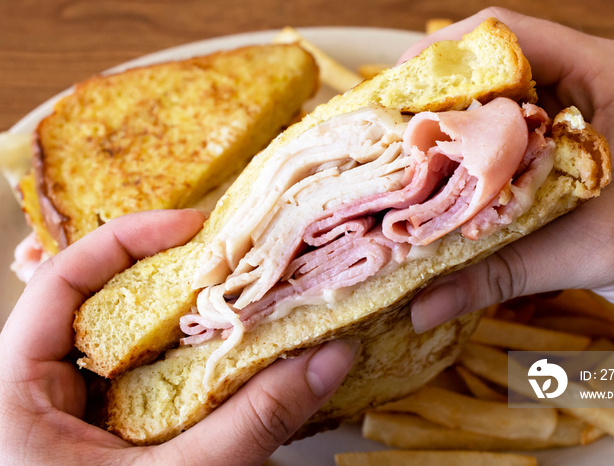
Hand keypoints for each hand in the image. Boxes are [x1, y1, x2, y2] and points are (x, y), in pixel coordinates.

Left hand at [0, 210, 357, 464]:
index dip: (126, 238)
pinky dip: (192, 361)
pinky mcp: (107, 432)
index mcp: (15, 391)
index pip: (61, 282)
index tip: (195, 225)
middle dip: (170, 275)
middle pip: (100, 302)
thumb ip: (253, 422)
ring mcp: (75, 412)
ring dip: (187, 318)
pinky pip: (149, 377)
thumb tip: (332, 356)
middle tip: (233, 257)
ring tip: (240, 297)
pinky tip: (232, 357)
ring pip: (130, 340)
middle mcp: (39, 390)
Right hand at [406, 8, 613, 331]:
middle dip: (438, 101)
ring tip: (404, 163)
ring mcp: (579, 121)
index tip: (394, 92)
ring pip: (500, 112)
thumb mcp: (591, 250)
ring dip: (456, 136)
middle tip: (388, 136)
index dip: (445, 55)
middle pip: (495, 72)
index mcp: (603, 75)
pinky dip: (478, 166)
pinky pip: (512, 148)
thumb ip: (501, 272)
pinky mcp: (572, 157)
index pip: (510, 35)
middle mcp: (586, 88)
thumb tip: (421, 306)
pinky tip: (446, 191)